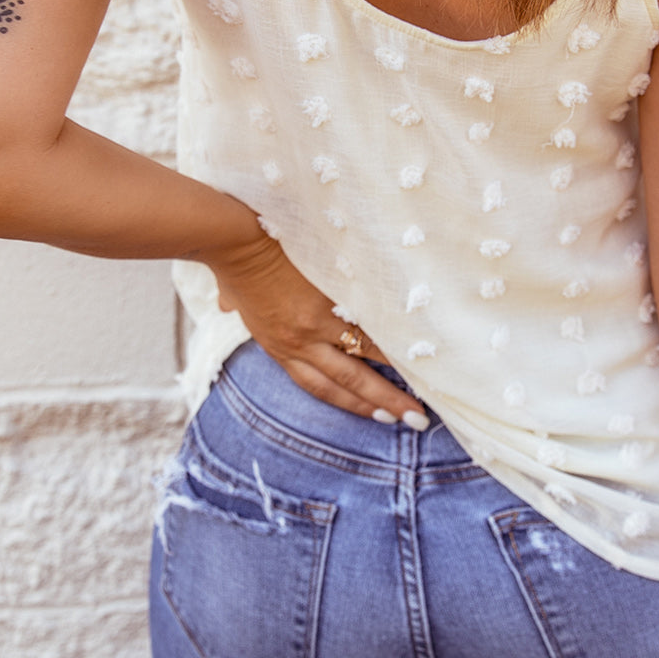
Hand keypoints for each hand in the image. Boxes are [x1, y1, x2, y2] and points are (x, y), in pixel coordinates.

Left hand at [200, 231, 429, 426]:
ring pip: (368, 350)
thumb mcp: (233, 298)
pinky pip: (371, 315)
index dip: (353, 404)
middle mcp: (303, 342)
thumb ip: (236, 306)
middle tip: (417, 419)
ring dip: (400, 365)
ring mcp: (321, 319)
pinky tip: (421, 334)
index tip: (381, 416)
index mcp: (281, 346)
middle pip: (351, 380)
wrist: (237, 238)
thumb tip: (225, 305)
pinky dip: (395, 326)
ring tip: (433, 376)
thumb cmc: (232, 264)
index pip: (321, 387)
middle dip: (386, 401)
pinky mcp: (335, 293)